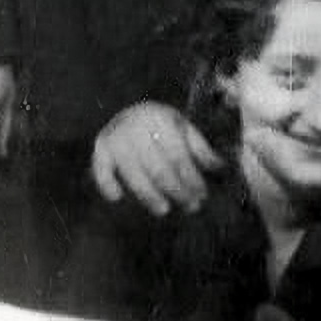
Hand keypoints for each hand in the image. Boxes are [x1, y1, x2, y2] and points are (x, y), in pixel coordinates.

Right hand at [91, 102, 223, 215]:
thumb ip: (200, 148)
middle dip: (177, 190)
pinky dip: (106, 184)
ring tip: (164, 210)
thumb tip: (221, 169)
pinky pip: (100, 170)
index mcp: (161, 120)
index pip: (179, 155)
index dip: (192, 177)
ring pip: (134, 174)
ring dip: (149, 195)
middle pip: (159, 168)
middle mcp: (137, 128)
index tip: (203, 195)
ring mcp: (116, 139)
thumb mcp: (183, 127)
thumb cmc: (161, 124)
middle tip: (191, 206)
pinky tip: (117, 198)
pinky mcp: (99, 149)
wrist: (127, 110)